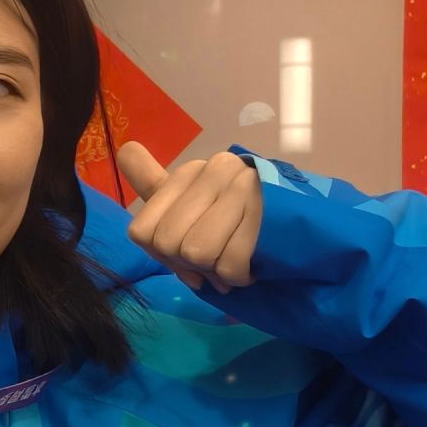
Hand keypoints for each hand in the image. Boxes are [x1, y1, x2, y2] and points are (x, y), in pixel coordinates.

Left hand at [118, 142, 263, 294]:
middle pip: (168, 243)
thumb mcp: (189, 205)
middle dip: (189, 265)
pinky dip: (238, 276)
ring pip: (196, 252)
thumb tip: (126, 149)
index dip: (161, 257)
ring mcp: (242, 186)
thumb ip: (155, 185)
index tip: (184, 256)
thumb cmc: (234, 222)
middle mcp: (213, 169)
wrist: (299, 229)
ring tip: (233, 259)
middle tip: (213, 260)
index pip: (143, 232)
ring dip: (215, 271)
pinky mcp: (267, 210)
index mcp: (188, 172)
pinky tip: (251, 264)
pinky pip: (230, 264)